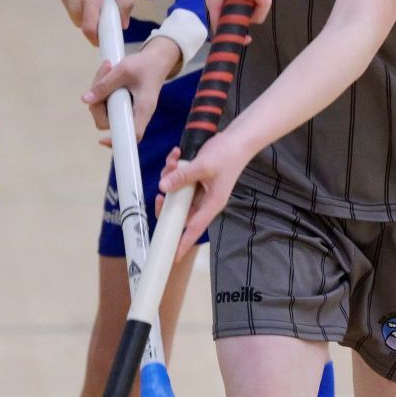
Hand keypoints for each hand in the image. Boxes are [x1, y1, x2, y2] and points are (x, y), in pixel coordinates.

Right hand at [41, 0, 132, 44]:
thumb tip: (124, 24)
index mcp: (90, 0)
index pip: (91, 31)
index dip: (104, 38)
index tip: (115, 35)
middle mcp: (77, 11)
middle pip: (94, 32)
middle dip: (106, 26)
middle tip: (113, 9)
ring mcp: (71, 13)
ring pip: (91, 26)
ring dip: (100, 19)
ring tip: (103, 0)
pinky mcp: (70, 12)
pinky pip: (86, 20)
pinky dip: (94, 14)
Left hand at [82, 36, 179, 140]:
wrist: (155, 60)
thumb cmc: (145, 65)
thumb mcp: (124, 70)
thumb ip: (105, 85)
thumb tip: (85, 100)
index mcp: (143, 108)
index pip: (133, 133)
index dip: (117, 140)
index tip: (101, 141)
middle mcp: (136, 114)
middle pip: (109, 121)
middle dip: (98, 102)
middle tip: (102, 78)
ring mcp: (128, 111)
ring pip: (104, 111)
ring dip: (99, 92)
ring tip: (108, 69)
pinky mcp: (122, 105)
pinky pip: (106, 104)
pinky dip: (102, 90)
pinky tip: (108, 73)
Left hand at [155, 131, 248, 261]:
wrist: (236, 139)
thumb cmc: (227, 156)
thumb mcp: (203, 166)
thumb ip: (183, 176)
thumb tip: (162, 186)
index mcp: (211, 205)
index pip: (194, 229)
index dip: (182, 243)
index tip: (171, 257)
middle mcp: (204, 200)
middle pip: (179, 211)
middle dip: (167, 200)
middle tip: (159, 194)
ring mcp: (198, 190)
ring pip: (176, 192)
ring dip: (170, 177)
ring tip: (173, 161)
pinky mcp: (194, 178)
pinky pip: (178, 178)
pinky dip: (174, 168)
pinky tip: (176, 155)